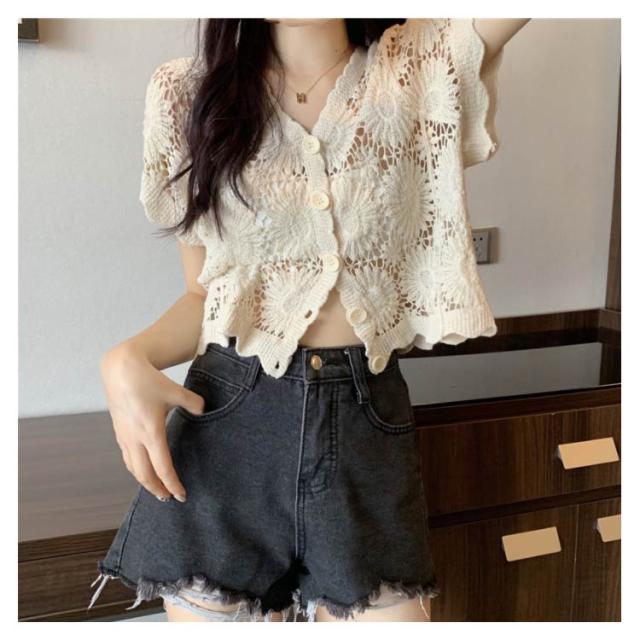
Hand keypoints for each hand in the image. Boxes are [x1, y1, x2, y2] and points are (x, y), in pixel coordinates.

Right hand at [100, 342, 204, 501]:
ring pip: (133, 468)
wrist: (120, 370)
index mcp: (151, 432)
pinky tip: (144, 469)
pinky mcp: (119, 432)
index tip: (181, 495)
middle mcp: (135, 438)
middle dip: (157, 490)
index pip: (162, 468)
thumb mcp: (176, 391)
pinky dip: (136, 469)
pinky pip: (127, 458)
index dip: (173, 484)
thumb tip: (204, 411)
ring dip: (145, 482)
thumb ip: (194, 403)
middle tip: (170, 498)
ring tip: (157, 489)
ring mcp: (124, 437)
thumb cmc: (149, 380)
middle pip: (144, 475)